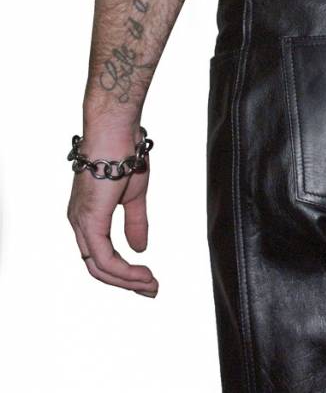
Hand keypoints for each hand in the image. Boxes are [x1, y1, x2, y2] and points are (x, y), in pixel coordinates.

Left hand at [67, 128, 157, 297]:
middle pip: (97, 267)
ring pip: (99, 268)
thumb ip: (135, 222)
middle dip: (126, 283)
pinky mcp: (89, 220)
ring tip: (152, 285)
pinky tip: (142, 273)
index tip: (148, 278)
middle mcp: (78, 222)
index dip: (123, 271)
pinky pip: (104, 257)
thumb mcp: (135, 195)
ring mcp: (81, 222)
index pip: (101, 254)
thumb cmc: (125, 154)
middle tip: (152, 290)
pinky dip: (124, 271)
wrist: (118, 131)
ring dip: (127, 281)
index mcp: (88, 215)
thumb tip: (140, 248)